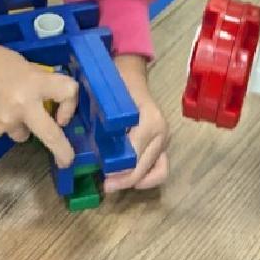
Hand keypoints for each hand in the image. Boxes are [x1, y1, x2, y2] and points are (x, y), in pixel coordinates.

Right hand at [0, 25, 77, 166]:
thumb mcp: (22, 65)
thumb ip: (38, 82)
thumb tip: (52, 100)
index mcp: (34, 82)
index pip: (67, 92)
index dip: (70, 104)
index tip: (64, 115)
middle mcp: (22, 105)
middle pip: (52, 135)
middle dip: (62, 151)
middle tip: (66, 160)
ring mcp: (5, 121)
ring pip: (22, 134)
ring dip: (18, 125)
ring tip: (2, 106)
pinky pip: (2, 133)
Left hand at [104, 55, 168, 192]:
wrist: (130, 74)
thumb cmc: (116, 86)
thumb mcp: (106, 103)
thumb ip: (102, 127)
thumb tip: (95, 155)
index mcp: (149, 122)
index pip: (135, 156)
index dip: (118, 171)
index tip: (103, 178)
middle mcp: (161, 132)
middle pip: (145, 168)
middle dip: (124, 180)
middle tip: (106, 186)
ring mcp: (165, 138)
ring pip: (158, 172)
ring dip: (137, 181)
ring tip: (116, 183)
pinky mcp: (163, 143)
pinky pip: (160, 167)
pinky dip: (147, 177)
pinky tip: (130, 179)